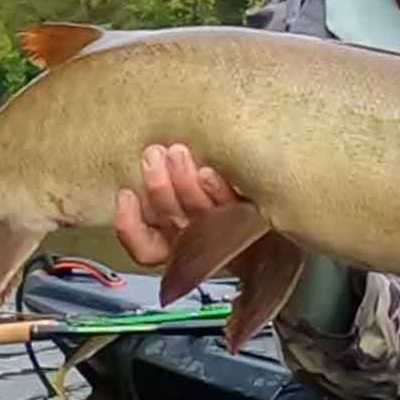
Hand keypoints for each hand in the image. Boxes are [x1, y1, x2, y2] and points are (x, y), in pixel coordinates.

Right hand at [113, 142, 243, 265]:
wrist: (274, 202)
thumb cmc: (212, 188)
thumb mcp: (177, 182)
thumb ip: (162, 178)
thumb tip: (146, 154)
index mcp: (175, 240)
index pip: (146, 246)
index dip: (130, 226)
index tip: (125, 194)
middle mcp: (198, 241)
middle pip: (172, 222)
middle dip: (158, 188)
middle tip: (154, 155)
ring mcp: (226, 233)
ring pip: (199, 215)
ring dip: (183, 181)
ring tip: (177, 152)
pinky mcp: (252, 220)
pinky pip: (233, 210)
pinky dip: (216, 190)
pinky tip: (207, 172)